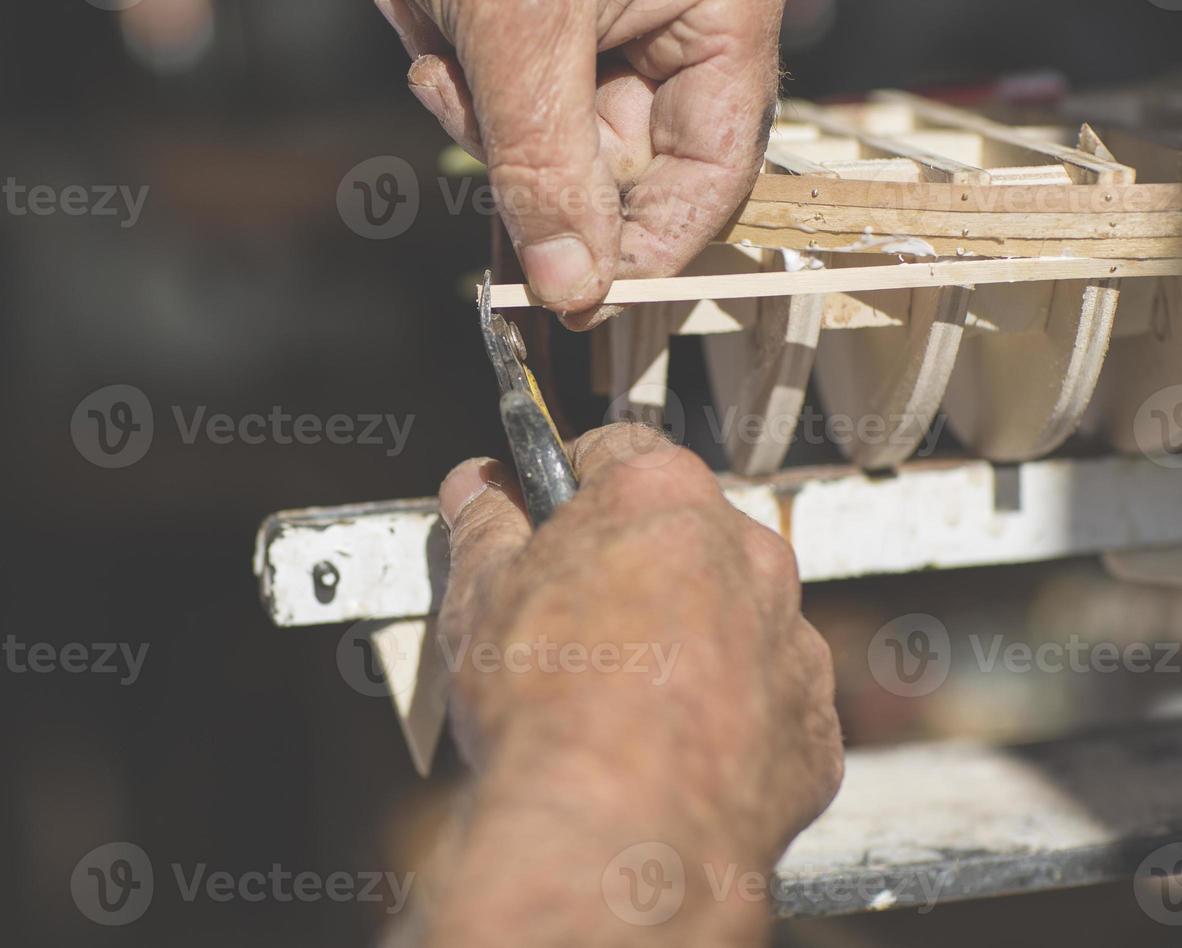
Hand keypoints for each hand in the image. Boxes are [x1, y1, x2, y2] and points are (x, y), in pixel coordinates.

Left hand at [376, 0, 789, 327]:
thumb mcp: (523, 17)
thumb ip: (548, 164)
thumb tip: (573, 287)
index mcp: (723, 5)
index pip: (708, 172)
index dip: (644, 244)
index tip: (573, 292)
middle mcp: (675, 11)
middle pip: (611, 155)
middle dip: (522, 140)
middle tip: (462, 88)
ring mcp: (603, 7)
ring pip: (540, 123)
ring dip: (472, 93)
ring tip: (435, 15)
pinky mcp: (536, 2)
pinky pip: (497, 77)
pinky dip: (449, 50)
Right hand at [421, 425, 840, 945]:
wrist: (613, 836)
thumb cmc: (546, 705)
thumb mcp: (480, 595)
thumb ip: (484, 526)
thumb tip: (476, 488)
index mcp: (664, 499)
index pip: (618, 452)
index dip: (572, 484)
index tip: (546, 517)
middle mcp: (748, 554)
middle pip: (687, 535)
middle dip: (637, 565)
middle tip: (577, 623)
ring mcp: (792, 641)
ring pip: (737, 618)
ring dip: (691, 641)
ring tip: (622, 704)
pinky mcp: (812, 727)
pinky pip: (769, 702)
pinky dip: (729, 719)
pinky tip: (669, 755)